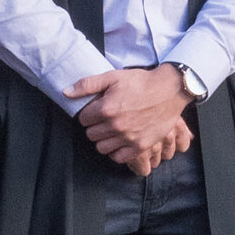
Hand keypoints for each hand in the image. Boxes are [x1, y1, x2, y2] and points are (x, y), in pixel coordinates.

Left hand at [68, 67, 194, 176]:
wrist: (169, 90)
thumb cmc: (141, 82)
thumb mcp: (113, 77)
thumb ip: (87, 85)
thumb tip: (66, 92)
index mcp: (106, 109)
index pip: (83, 120)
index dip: (89, 113)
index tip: (97, 110)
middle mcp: (116, 126)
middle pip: (91, 135)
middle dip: (95, 126)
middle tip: (105, 119)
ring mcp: (128, 138)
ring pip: (102, 148)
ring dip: (104, 140)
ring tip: (112, 130)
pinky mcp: (140, 146)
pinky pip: (119, 157)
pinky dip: (117, 151)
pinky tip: (120, 141)